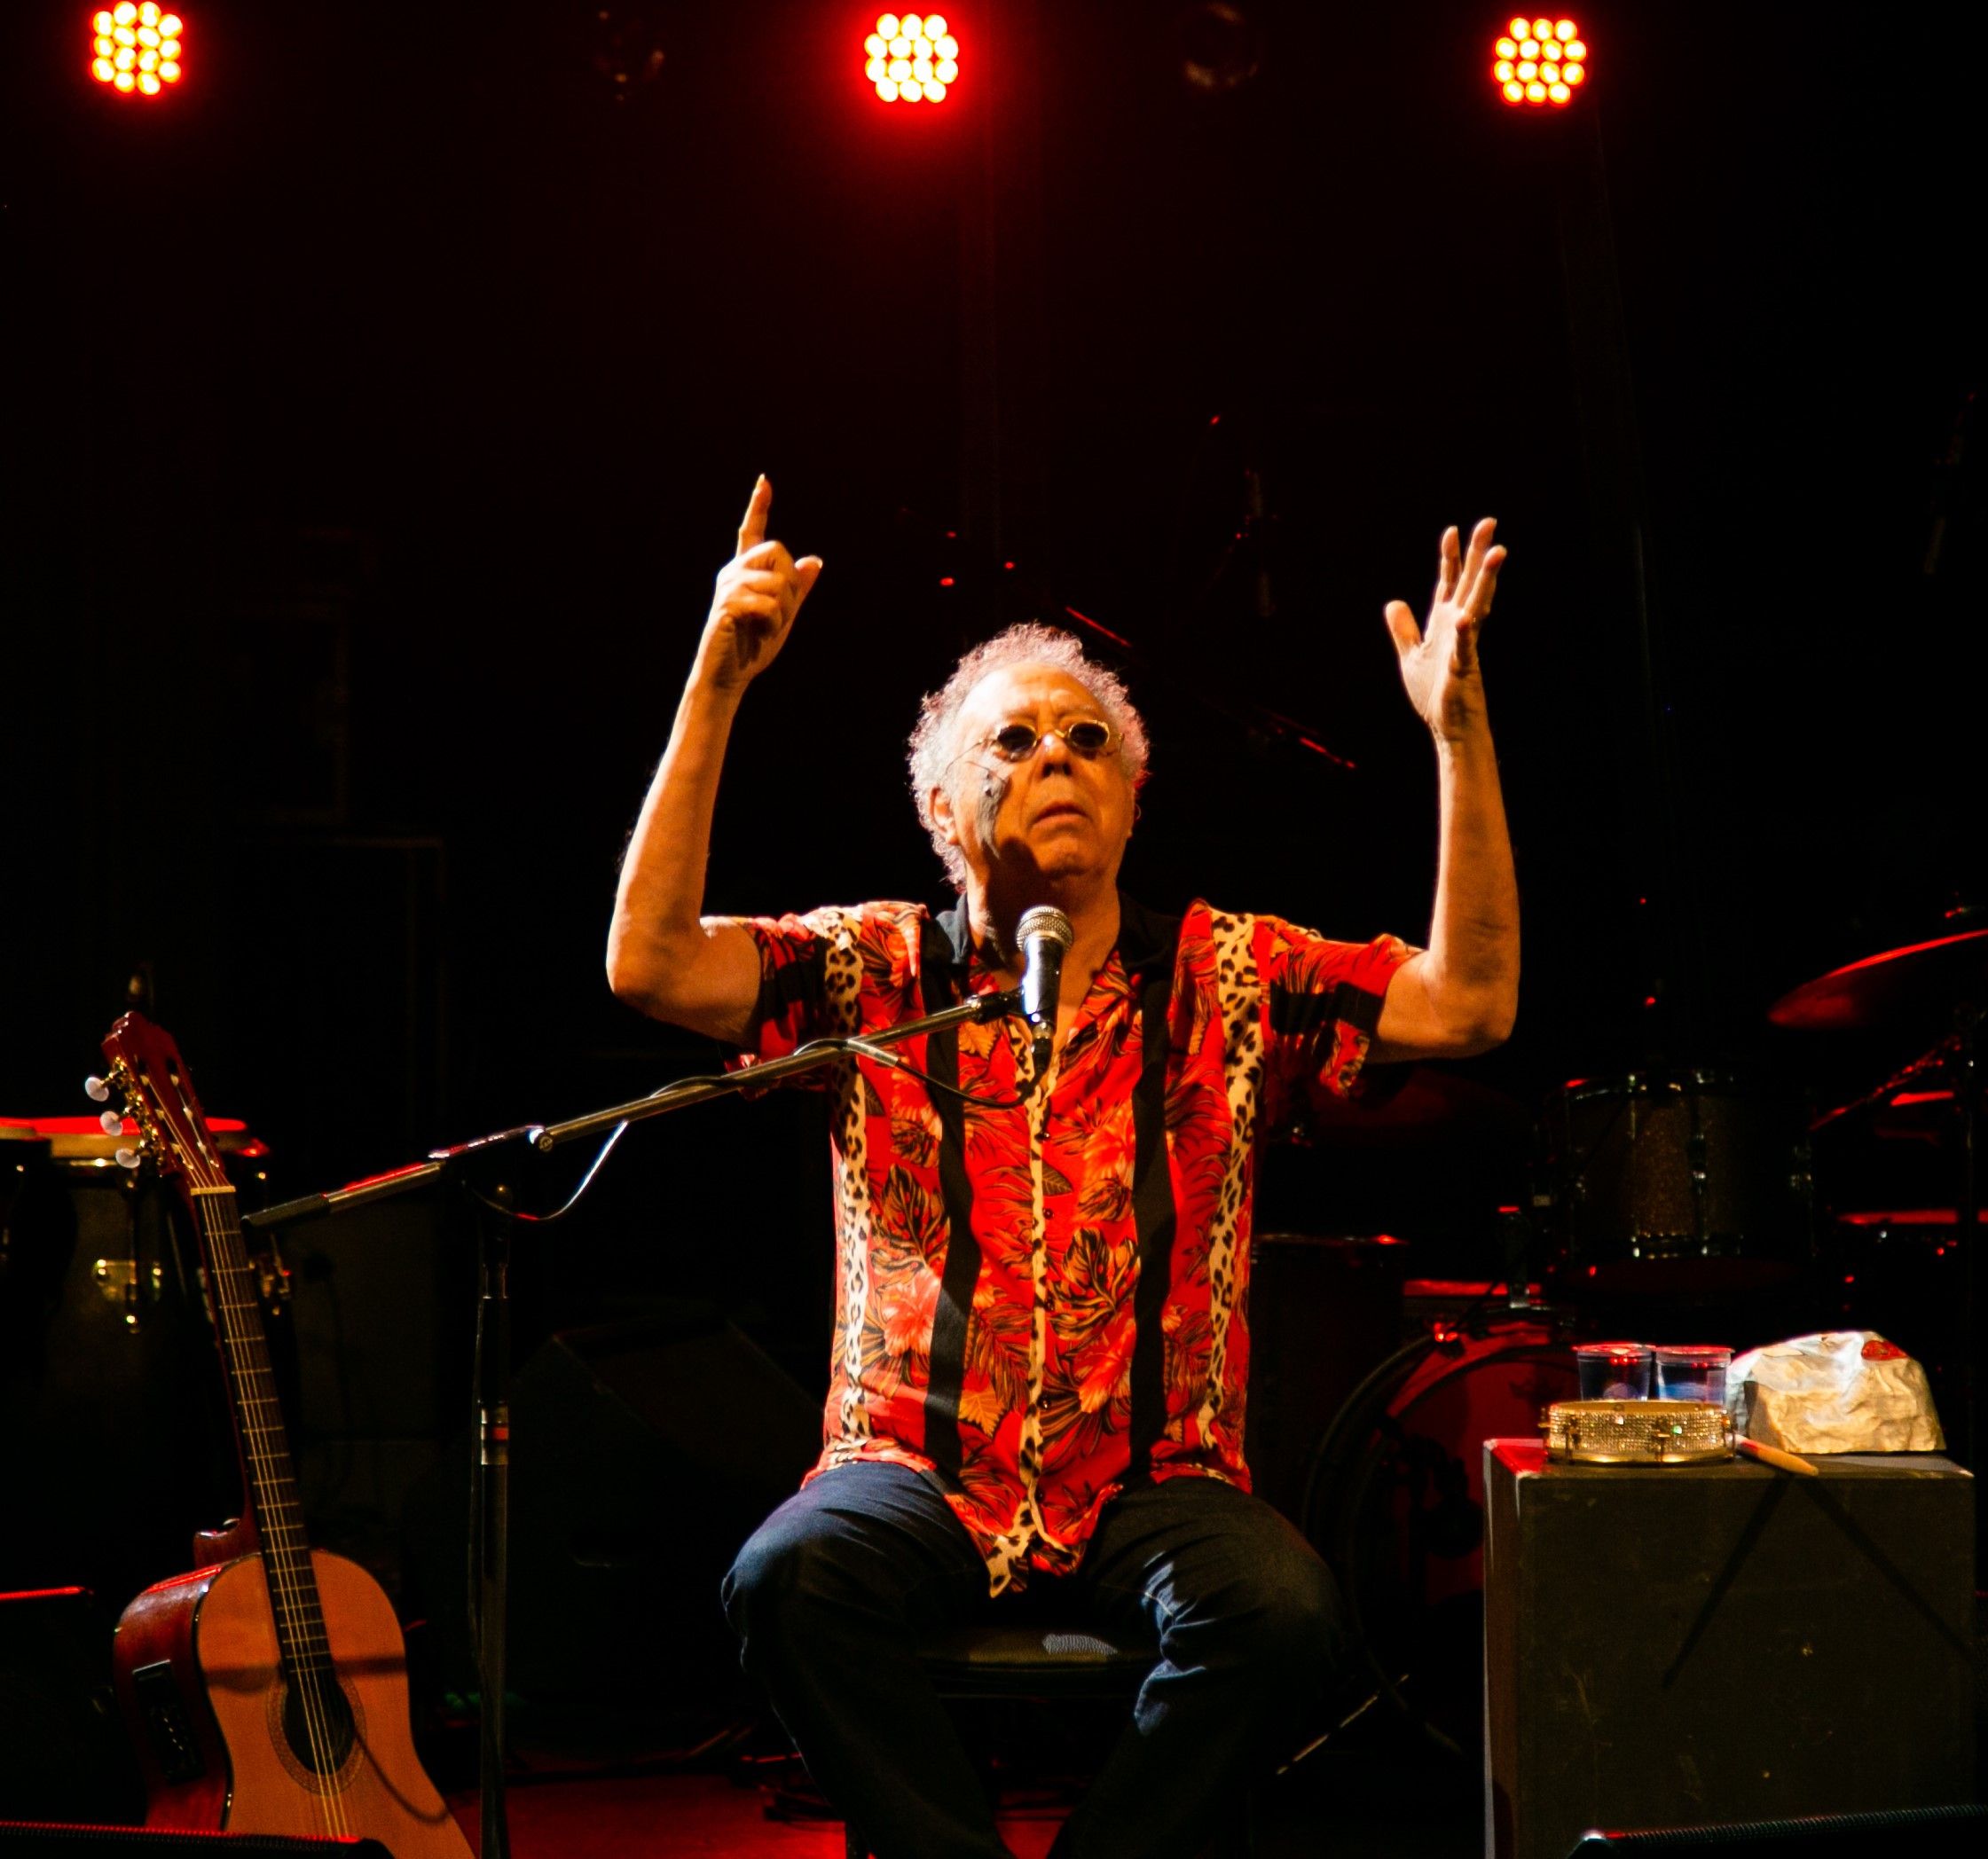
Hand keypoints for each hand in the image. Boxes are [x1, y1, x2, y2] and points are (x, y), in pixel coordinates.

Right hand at [695, 476, 823, 694]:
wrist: (728, 675)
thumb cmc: (753, 646)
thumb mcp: (783, 615)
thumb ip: (797, 589)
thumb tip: (815, 561)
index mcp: (745, 572)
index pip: (751, 532)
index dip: (758, 507)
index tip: (764, 482)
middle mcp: (733, 572)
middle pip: (778, 550)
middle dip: (791, 583)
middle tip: (779, 612)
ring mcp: (729, 587)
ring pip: (778, 580)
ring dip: (784, 608)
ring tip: (767, 625)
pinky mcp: (727, 605)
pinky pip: (769, 604)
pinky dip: (774, 622)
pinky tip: (759, 632)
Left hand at [1385, 518, 1504, 741]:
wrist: (1448, 728)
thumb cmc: (1434, 694)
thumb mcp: (1411, 657)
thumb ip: (1404, 630)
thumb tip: (1393, 603)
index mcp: (1445, 623)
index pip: (1449, 583)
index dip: (1449, 557)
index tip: (1451, 530)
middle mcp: (1459, 628)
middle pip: (1469, 584)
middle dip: (1478, 554)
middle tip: (1489, 523)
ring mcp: (1464, 646)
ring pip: (1477, 607)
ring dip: (1485, 581)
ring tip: (1496, 554)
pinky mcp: (1463, 670)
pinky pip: (1464, 649)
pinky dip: (1465, 634)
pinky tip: (1465, 618)